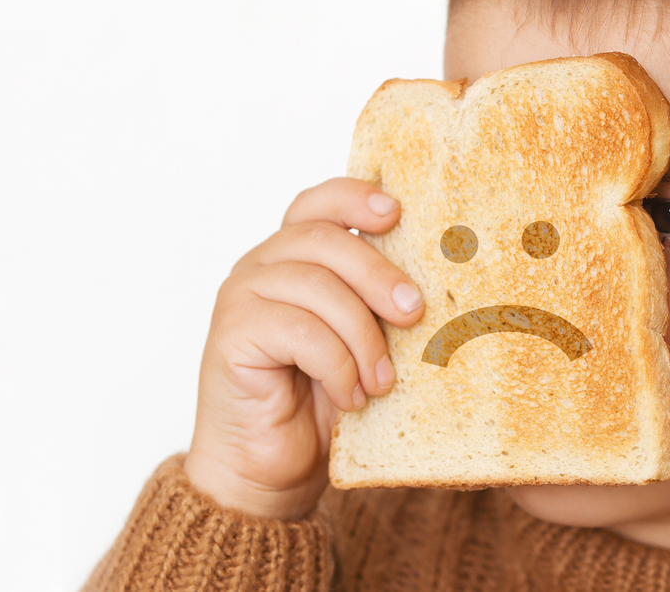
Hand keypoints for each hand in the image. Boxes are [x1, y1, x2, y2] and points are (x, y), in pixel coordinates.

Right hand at [183, 178, 422, 518]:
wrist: (273, 472)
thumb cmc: (325, 402)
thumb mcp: (365, 340)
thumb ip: (381, 302)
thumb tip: (440, 277)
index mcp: (296, 256)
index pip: (319, 203)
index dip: (355, 197)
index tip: (395, 213)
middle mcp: (263, 266)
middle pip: (326, 241)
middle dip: (378, 274)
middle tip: (413, 312)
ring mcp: (241, 297)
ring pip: (316, 287)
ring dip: (362, 335)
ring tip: (382, 380)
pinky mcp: (229, 336)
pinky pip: (299, 332)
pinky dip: (336, 365)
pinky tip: (350, 396)